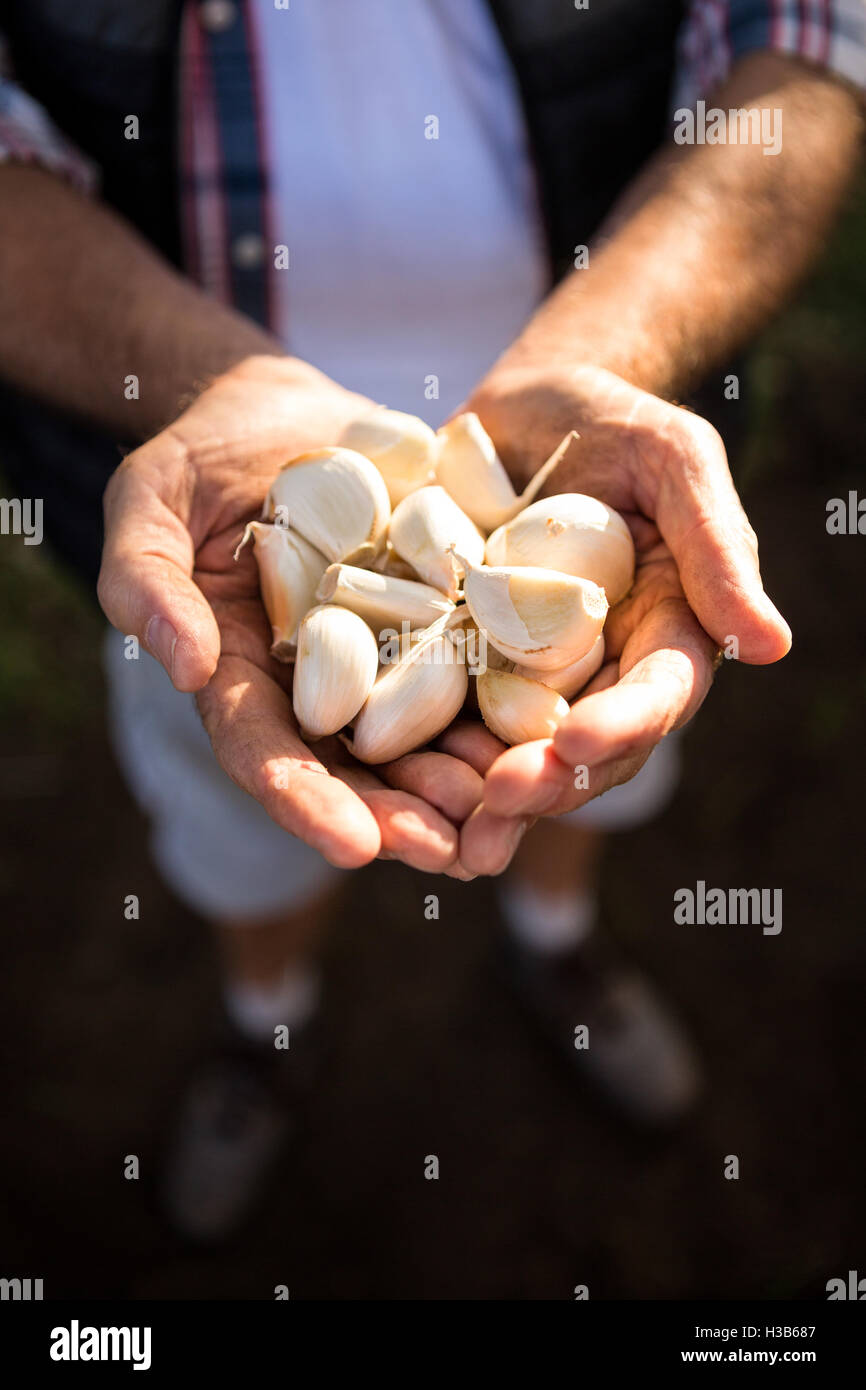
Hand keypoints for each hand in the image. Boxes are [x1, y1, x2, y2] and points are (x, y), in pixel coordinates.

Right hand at [97, 355, 485, 874]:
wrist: (285, 414)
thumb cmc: (200, 456)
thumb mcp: (150, 500)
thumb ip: (146, 579)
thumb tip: (186, 667)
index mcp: (240, 676)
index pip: (263, 753)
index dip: (305, 801)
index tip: (354, 847)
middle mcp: (313, 686)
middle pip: (352, 769)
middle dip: (400, 817)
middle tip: (450, 851)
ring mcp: (381, 657)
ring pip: (422, 737)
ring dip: (463, 782)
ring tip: (508, 810)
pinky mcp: (438, 619)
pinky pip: (474, 669)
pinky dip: (506, 706)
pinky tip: (548, 733)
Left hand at [462, 362, 791, 836]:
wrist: (517, 408)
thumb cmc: (609, 420)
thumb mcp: (672, 459)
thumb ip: (717, 546)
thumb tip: (774, 646)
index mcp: (663, 631)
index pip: (656, 692)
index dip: (623, 724)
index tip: (579, 743)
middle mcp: (598, 669)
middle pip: (584, 747)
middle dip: (548, 781)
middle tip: (503, 803)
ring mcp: (525, 673)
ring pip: (514, 752)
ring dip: (485, 797)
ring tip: (452, 834)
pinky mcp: (460, 662)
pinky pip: (443, 718)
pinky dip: (426, 755)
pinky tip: (393, 781)